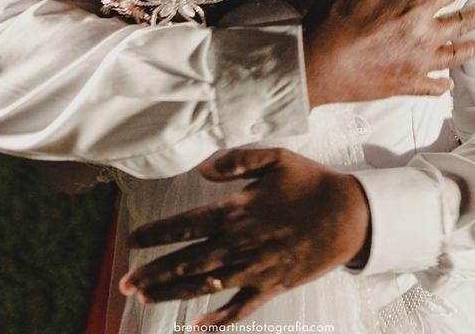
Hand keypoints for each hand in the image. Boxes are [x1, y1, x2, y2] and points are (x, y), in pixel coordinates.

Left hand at [121, 148, 368, 328]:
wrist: (350, 215)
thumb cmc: (312, 183)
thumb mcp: (275, 158)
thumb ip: (236, 161)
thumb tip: (202, 168)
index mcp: (236, 211)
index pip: (184, 224)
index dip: (155, 233)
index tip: (132, 239)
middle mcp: (239, 243)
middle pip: (185, 260)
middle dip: (152, 272)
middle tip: (124, 282)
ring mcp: (254, 268)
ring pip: (204, 285)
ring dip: (173, 293)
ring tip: (146, 298)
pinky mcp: (271, 286)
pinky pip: (240, 308)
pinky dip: (218, 320)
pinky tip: (198, 327)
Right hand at [303, 0, 474, 106]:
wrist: (315, 65)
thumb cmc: (332, 19)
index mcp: (414, 8)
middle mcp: (424, 38)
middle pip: (461, 25)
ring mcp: (417, 65)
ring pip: (453, 57)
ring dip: (468, 49)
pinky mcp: (405, 86)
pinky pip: (433, 86)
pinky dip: (443, 83)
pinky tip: (447, 81)